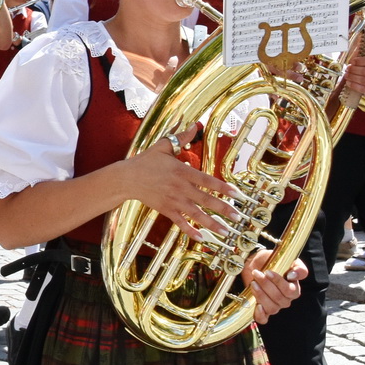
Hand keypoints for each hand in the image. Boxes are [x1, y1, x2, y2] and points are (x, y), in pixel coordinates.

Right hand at [118, 128, 238, 241]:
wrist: (127, 178)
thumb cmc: (145, 161)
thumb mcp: (163, 146)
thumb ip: (180, 137)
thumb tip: (194, 126)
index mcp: (182, 171)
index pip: (207, 180)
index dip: (223, 188)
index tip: (237, 195)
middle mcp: (180, 187)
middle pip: (206, 200)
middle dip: (223, 209)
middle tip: (238, 217)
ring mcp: (173, 200)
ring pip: (196, 214)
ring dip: (212, 224)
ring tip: (226, 232)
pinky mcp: (166, 209)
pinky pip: (180, 222)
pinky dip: (190, 231)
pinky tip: (201, 238)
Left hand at [245, 253, 305, 322]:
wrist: (255, 264)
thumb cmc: (271, 262)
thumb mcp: (286, 259)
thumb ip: (297, 267)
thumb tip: (293, 275)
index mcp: (293, 289)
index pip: (290, 291)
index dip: (279, 283)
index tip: (268, 272)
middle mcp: (285, 300)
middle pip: (279, 298)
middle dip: (266, 285)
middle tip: (257, 273)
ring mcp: (274, 306)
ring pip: (272, 308)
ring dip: (260, 295)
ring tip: (253, 283)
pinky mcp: (262, 310)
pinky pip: (264, 319)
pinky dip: (260, 315)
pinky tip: (257, 306)